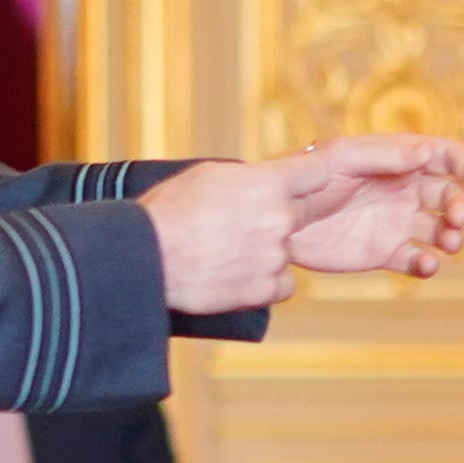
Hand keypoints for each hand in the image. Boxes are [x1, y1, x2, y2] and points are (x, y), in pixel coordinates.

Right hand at [135, 158, 306, 313]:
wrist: (145, 257)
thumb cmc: (169, 212)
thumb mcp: (208, 175)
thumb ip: (248, 177)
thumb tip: (265, 177)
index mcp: (268, 184)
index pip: (317, 172)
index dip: (311, 177)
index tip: (308, 181)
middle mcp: (279, 219)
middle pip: (304, 213)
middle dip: (283, 216)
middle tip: (249, 221)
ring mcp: (273, 257)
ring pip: (287, 252)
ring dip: (266, 252)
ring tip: (225, 251)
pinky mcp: (263, 290)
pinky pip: (280, 285)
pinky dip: (263, 282)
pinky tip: (234, 273)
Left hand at [274, 134, 463, 279]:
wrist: (277, 221)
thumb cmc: (306, 179)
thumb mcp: (342, 159)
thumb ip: (385, 156)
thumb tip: (429, 152)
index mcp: (396, 160)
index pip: (444, 156)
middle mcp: (402, 190)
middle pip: (448, 195)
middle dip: (460, 206)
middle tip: (454, 221)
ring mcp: (395, 222)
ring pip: (439, 229)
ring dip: (452, 235)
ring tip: (446, 243)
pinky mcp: (384, 252)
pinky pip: (416, 259)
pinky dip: (428, 264)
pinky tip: (425, 265)